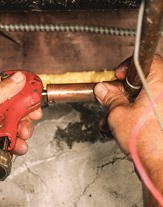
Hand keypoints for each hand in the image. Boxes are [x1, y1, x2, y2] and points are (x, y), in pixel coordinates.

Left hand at [0, 71, 41, 179]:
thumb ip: (2, 92)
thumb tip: (19, 77)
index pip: (12, 98)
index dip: (25, 98)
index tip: (35, 99)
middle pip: (19, 117)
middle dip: (26, 119)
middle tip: (28, 120)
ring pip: (18, 134)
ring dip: (22, 135)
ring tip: (18, 136)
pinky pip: (14, 150)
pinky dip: (17, 149)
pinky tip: (13, 148)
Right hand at [94, 55, 162, 191]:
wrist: (160, 164)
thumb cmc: (147, 140)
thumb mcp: (118, 114)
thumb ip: (110, 98)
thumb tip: (104, 90)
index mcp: (160, 84)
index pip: (148, 61)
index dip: (129, 66)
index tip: (118, 76)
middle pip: (144, 82)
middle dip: (123, 92)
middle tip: (111, 100)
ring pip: (146, 98)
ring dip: (127, 107)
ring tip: (112, 120)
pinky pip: (150, 111)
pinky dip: (137, 116)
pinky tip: (123, 128)